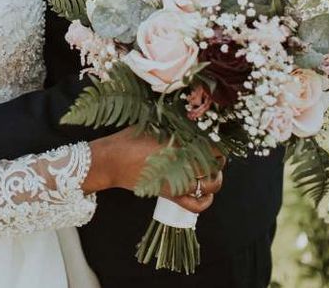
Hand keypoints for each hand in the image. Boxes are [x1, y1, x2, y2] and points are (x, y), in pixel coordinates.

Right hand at [82, 126, 223, 213]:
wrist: (110, 161)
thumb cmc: (128, 140)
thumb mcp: (151, 124)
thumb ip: (172, 126)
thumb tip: (190, 123)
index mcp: (178, 144)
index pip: (211, 146)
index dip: (217, 143)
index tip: (215, 139)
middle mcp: (182, 164)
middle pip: (214, 164)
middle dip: (217, 158)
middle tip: (213, 152)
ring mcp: (178, 182)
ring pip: (210, 184)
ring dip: (214, 177)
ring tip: (210, 169)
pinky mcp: (171, 195)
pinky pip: (196, 204)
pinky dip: (206, 200)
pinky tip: (205, 192)